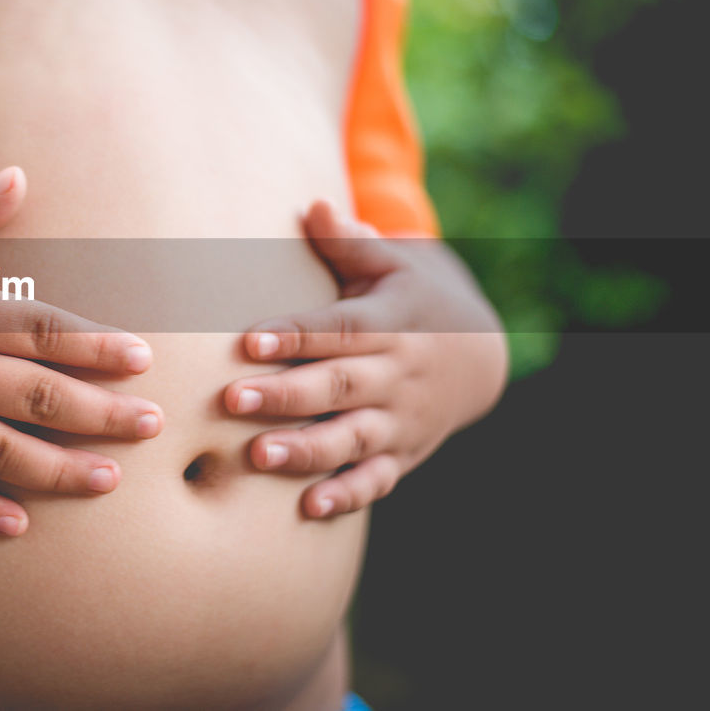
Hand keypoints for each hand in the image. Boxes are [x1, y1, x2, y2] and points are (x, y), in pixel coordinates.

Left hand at [223, 199, 506, 518]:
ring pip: (352, 437)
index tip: (248, 340)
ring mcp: (401, 418)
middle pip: (338, 385)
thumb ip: (347, 242)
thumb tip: (312, 206)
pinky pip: (376, 479)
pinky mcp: (404, 452)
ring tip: (258, 456)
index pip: (339, 329)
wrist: (483, 350)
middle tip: (231, 400)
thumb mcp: (392, 263)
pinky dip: (346, 495)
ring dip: (306, 450)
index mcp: (391, 322)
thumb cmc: (414, 297)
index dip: (296, 335)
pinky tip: (308, 508)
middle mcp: (397, 373)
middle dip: (285, 395)